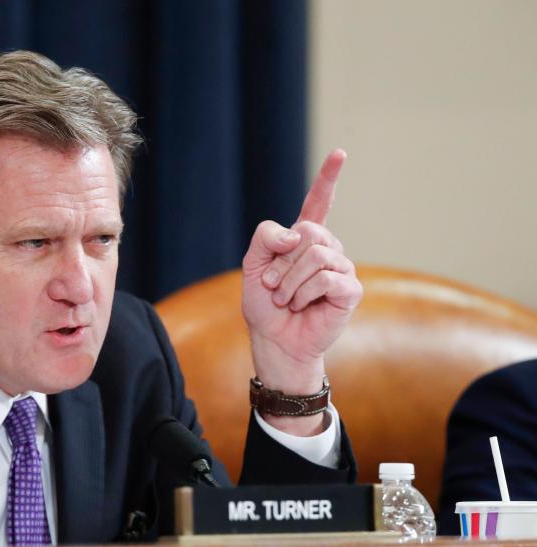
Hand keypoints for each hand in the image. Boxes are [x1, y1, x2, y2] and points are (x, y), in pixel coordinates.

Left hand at [241, 150, 361, 432]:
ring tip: (284, 299)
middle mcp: (327, 249)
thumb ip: (266, 238)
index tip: (340, 153)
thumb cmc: (263, 304)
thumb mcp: (252, 265)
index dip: (328, 178)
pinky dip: (304, 292)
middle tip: (273, 286)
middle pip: (308, 232)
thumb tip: (297, 235)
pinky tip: (301, 305)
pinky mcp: (350, 289)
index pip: (319, 202)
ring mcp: (341, 267)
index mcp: (303, 239)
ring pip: (316, 255)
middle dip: (282, 262)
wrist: (273, 339)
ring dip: (290, 281)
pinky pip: (326, 277)